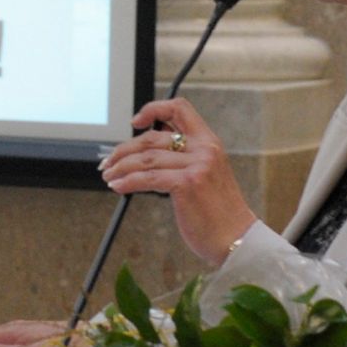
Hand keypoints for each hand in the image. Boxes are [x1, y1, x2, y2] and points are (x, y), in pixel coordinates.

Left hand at [99, 97, 257, 265]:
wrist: (237, 238)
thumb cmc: (218, 212)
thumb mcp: (206, 174)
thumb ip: (184, 158)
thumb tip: (146, 152)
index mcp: (209, 141)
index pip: (179, 108)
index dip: (153, 109)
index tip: (136, 122)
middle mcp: (205, 148)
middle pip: (152, 137)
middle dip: (124, 150)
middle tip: (109, 162)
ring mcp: (197, 165)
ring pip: (146, 158)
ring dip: (121, 167)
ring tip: (109, 176)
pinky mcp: (188, 183)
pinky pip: (147, 178)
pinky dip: (127, 181)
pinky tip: (119, 187)